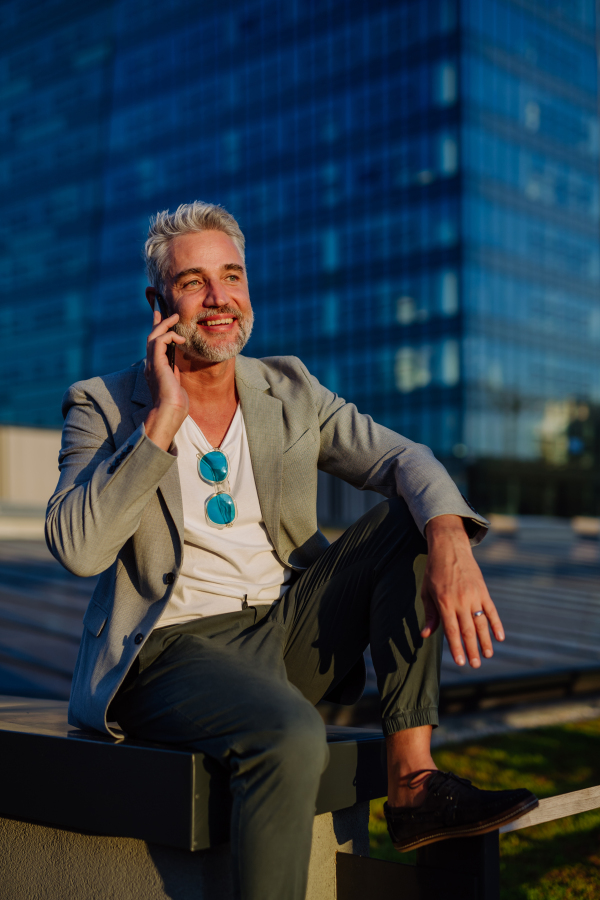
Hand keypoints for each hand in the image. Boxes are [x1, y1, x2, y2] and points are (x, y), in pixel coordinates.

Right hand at [144, 310, 187, 450]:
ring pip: (154, 336)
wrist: (170, 411)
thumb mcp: (175, 384)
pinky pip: (160, 341)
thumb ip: (173, 374)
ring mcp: (152, 363)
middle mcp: (151, 364)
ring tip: (175, 318)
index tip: (162, 319)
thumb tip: (176, 368)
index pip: (155, 346)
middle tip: (163, 310)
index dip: (158, 331)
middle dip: (158, 322)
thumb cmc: (175, 403)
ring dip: (164, 325)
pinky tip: (180, 338)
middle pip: (152, 337)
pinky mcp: (156, 363)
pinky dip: (169, 336)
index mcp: (155, 368)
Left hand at [420, 515, 504, 667]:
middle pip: (468, 631)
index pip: (452, 631)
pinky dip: (496, 624)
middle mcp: (461, 601)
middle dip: (472, 650)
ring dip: (485, 641)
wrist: (450, 547)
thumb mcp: (427, 592)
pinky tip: (500, 637)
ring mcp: (474, 596)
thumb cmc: (435, 571)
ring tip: (488, 655)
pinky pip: (491, 610)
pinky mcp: (483, 591)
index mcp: (444, 602)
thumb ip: (430, 614)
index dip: (456, 648)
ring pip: (481, 623)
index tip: (460, 662)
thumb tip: (426, 635)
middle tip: (475, 665)